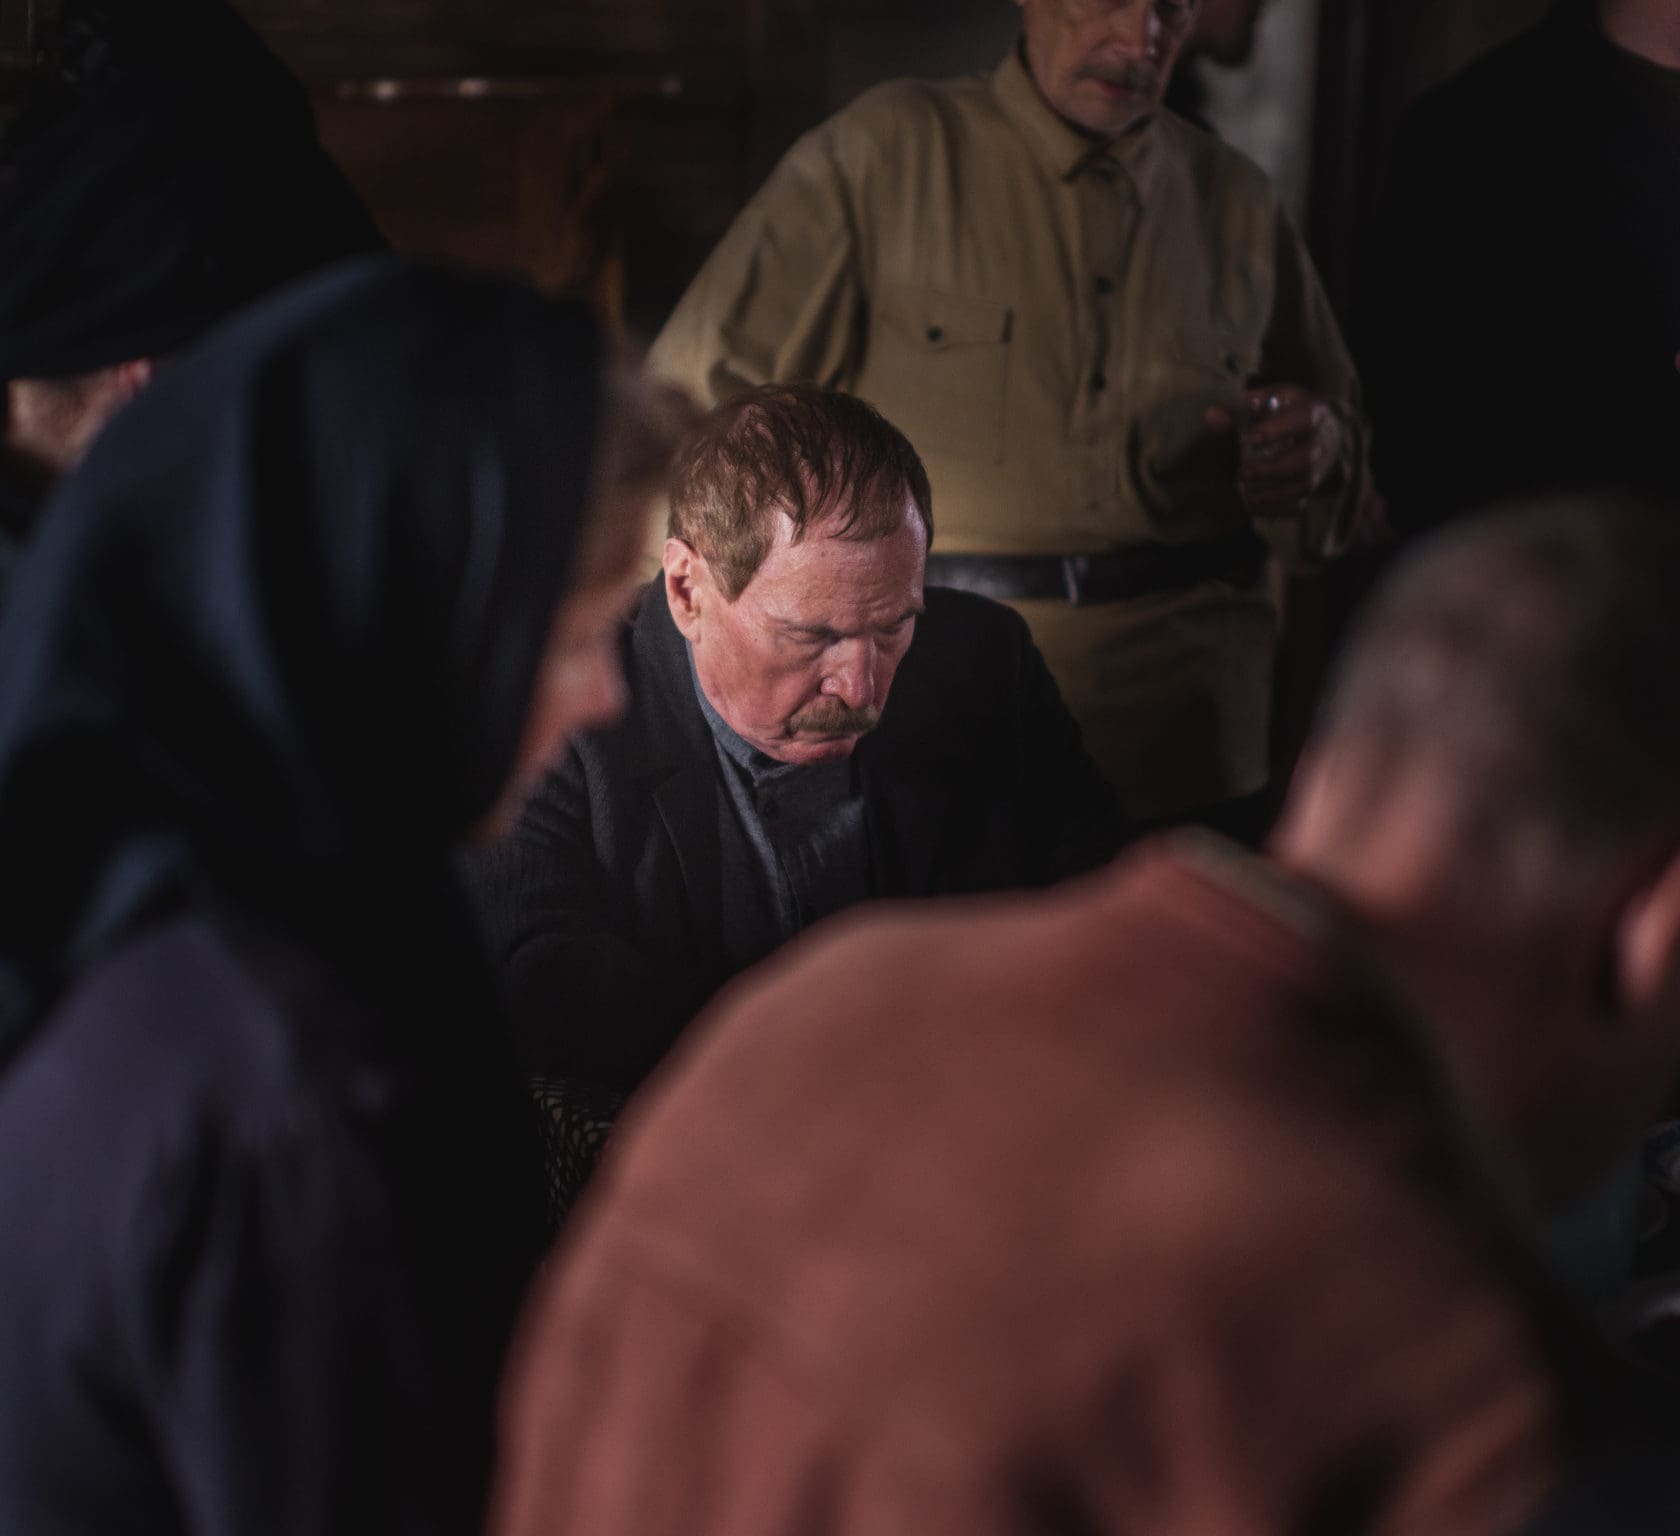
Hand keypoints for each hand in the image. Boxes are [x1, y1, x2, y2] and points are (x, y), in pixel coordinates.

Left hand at [1206, 385, 1342, 514]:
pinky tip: (1253, 507)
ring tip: (1246, 495)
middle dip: (1272, 470)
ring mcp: (1318, 466)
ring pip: (1304, 485)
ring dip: (1272, 494)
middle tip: (1243, 473)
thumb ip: (1239, 409)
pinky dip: (1276, 509)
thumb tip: (1211, 416)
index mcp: (1312, 412)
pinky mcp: (1311, 487)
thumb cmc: (1283, 412)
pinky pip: (1299, 504)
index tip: (1251, 438)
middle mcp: (1321, 440)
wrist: (1316, 429)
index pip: (1305, 418)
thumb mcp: (1265, 402)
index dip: (1279, 430)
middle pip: (1305, 459)